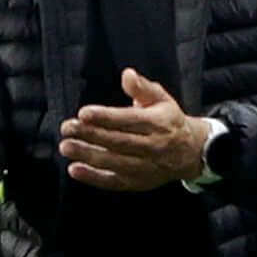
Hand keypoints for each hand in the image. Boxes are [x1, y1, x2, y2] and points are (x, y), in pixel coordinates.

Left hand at [61, 68, 212, 190]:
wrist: (190, 153)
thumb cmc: (169, 121)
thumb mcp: (161, 99)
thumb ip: (142, 87)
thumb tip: (127, 74)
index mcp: (158, 124)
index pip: (129, 120)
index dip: (106, 117)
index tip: (84, 113)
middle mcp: (152, 147)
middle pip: (118, 142)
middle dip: (91, 135)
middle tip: (67, 127)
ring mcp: (145, 167)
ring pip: (114, 162)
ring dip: (88, 155)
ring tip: (66, 146)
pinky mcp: (137, 182)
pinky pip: (113, 182)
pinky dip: (93, 177)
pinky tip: (75, 169)